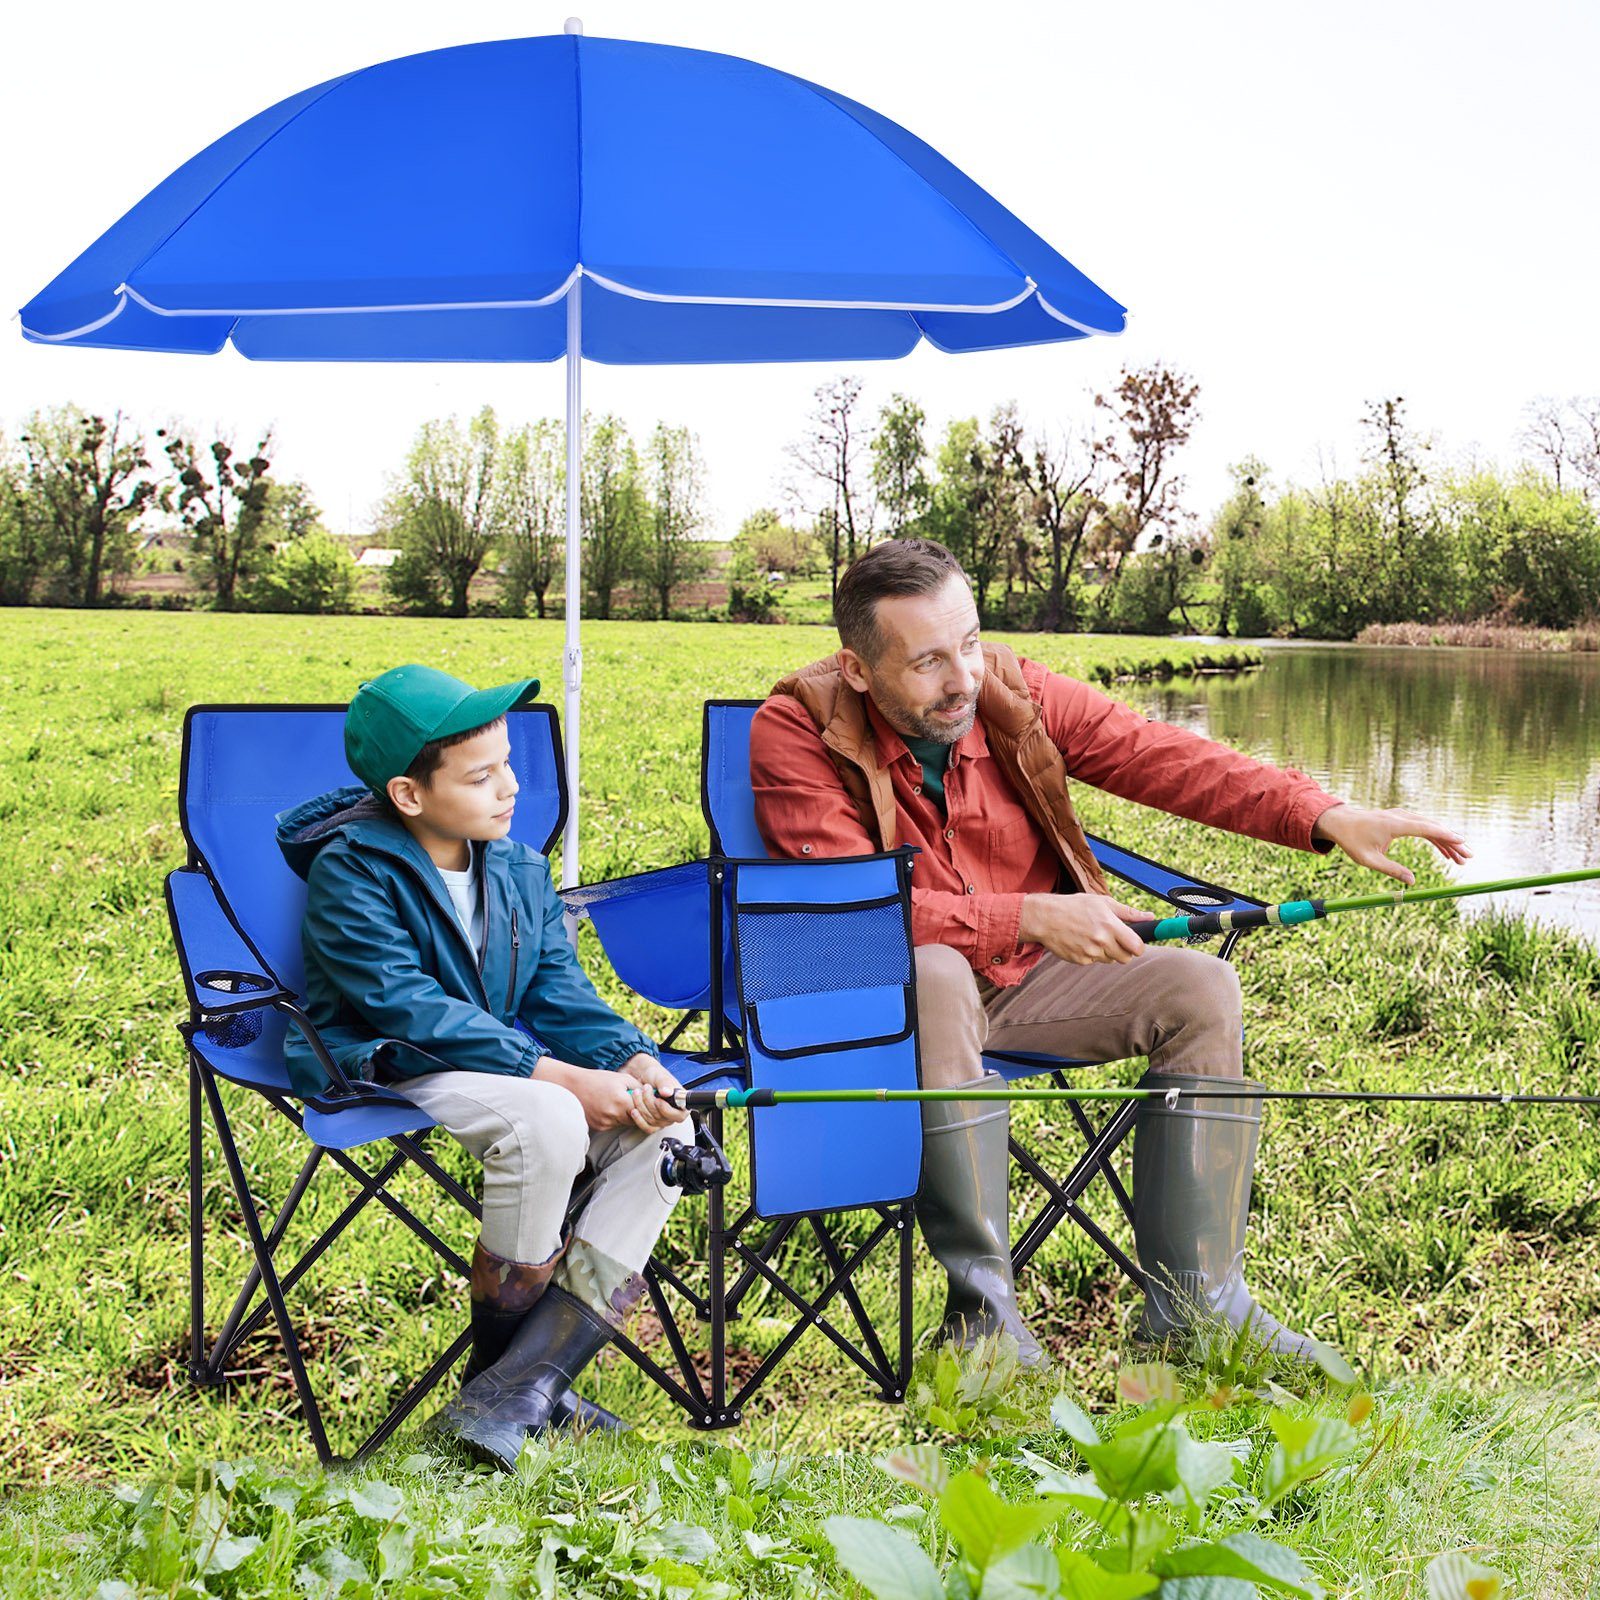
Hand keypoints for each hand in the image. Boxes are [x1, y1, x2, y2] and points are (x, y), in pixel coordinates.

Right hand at [532, 1057, 647, 1131]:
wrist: (574, 1086)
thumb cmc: (598, 1079)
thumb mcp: (621, 1078)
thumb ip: (638, 1086)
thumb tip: (651, 1094)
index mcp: (621, 1101)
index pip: (643, 1111)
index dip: (646, 1107)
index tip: (647, 1103)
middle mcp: (613, 1115)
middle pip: (634, 1119)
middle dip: (636, 1111)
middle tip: (632, 1102)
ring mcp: (605, 1122)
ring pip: (623, 1123)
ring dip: (624, 1115)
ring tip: (616, 1101)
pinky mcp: (599, 1127)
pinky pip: (613, 1125)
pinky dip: (613, 1118)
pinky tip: (606, 1106)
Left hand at [619, 1053, 685, 1130]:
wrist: (642, 1076)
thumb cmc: (654, 1075)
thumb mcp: (661, 1076)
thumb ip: (665, 1083)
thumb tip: (668, 1092)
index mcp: (681, 1102)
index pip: (679, 1115)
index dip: (667, 1110)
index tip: (658, 1100)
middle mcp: (673, 1113)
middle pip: (663, 1118)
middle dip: (650, 1103)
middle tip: (646, 1089)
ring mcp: (662, 1120)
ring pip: (652, 1122)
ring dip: (642, 1107)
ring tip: (637, 1093)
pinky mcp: (652, 1123)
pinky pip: (646, 1127)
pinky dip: (638, 1119)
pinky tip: (634, 1110)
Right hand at [1018, 893, 1149, 964]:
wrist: (1045, 917)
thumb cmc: (1074, 906)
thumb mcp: (1102, 903)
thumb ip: (1128, 912)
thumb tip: (1150, 917)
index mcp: (1110, 925)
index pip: (1137, 947)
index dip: (1138, 946)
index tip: (1134, 943)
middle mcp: (1101, 941)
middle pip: (1126, 958)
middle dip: (1124, 950)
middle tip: (1114, 939)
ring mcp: (1090, 953)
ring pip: (1110, 960)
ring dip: (1106, 951)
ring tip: (1092, 936)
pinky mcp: (1080, 961)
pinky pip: (1094, 961)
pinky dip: (1091, 954)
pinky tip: (1081, 941)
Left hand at [1311, 804, 1471, 886]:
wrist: (1339, 822)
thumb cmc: (1352, 840)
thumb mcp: (1369, 859)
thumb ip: (1391, 870)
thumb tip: (1412, 882)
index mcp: (1394, 825)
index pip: (1426, 828)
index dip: (1445, 836)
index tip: (1462, 842)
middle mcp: (1401, 817)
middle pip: (1434, 828)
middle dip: (1452, 843)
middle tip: (1468, 857)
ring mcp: (1402, 817)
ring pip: (1431, 828)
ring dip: (1446, 842)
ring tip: (1461, 859)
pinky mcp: (1401, 820)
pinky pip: (1423, 828)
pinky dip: (1435, 838)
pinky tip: (1446, 853)